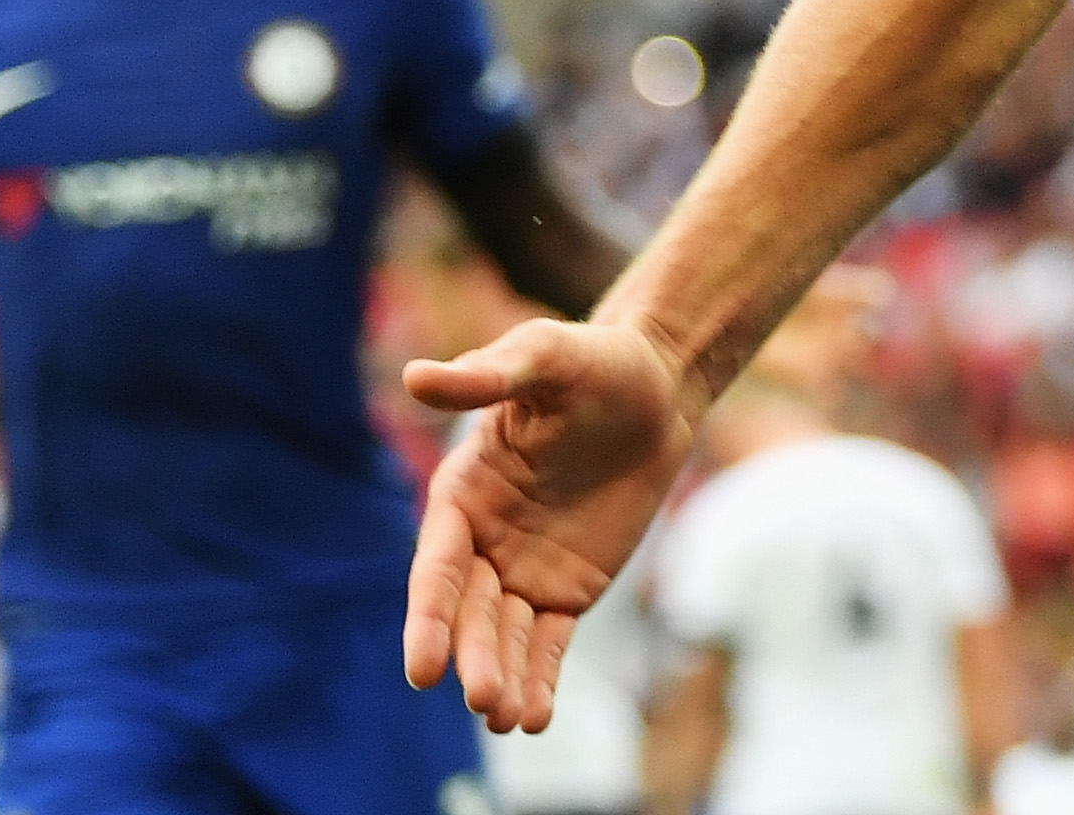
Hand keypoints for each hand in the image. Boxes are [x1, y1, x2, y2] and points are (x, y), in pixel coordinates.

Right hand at [402, 312, 695, 731]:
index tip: (423, 668)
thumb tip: (416, 376)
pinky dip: (539, 678)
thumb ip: (487, 376)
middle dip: (471, 655)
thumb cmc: (592, 361)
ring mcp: (522, 569)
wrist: (657, 384)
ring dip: (500, 676)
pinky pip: (546, 641)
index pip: (437, 566)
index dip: (428, 617)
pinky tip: (532, 718)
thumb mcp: (544, 356)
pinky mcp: (566, 589)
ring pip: (503, 635)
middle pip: (468, 612)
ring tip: (506, 717)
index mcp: (461, 493)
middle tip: (481, 698)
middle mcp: (482, 540)